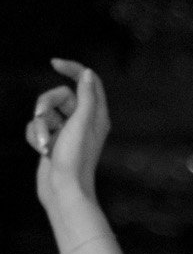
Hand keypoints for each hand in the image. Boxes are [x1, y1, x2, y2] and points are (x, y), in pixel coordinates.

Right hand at [26, 61, 110, 210]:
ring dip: (39, 126)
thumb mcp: (82, 122)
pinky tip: (42, 151)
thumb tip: (87, 74)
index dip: (72, 69)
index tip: (54, 63)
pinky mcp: (51, 141)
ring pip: (44, 112)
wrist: (63, 191)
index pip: (87, 81)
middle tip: (42, 116)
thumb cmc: (75, 158)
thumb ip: (86, 96)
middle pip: (59, 95)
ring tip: (45, 145)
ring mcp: (65, 132)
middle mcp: (82, 121)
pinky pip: (36, 127)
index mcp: (96, 115)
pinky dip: (35, 137)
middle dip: (46, 104)